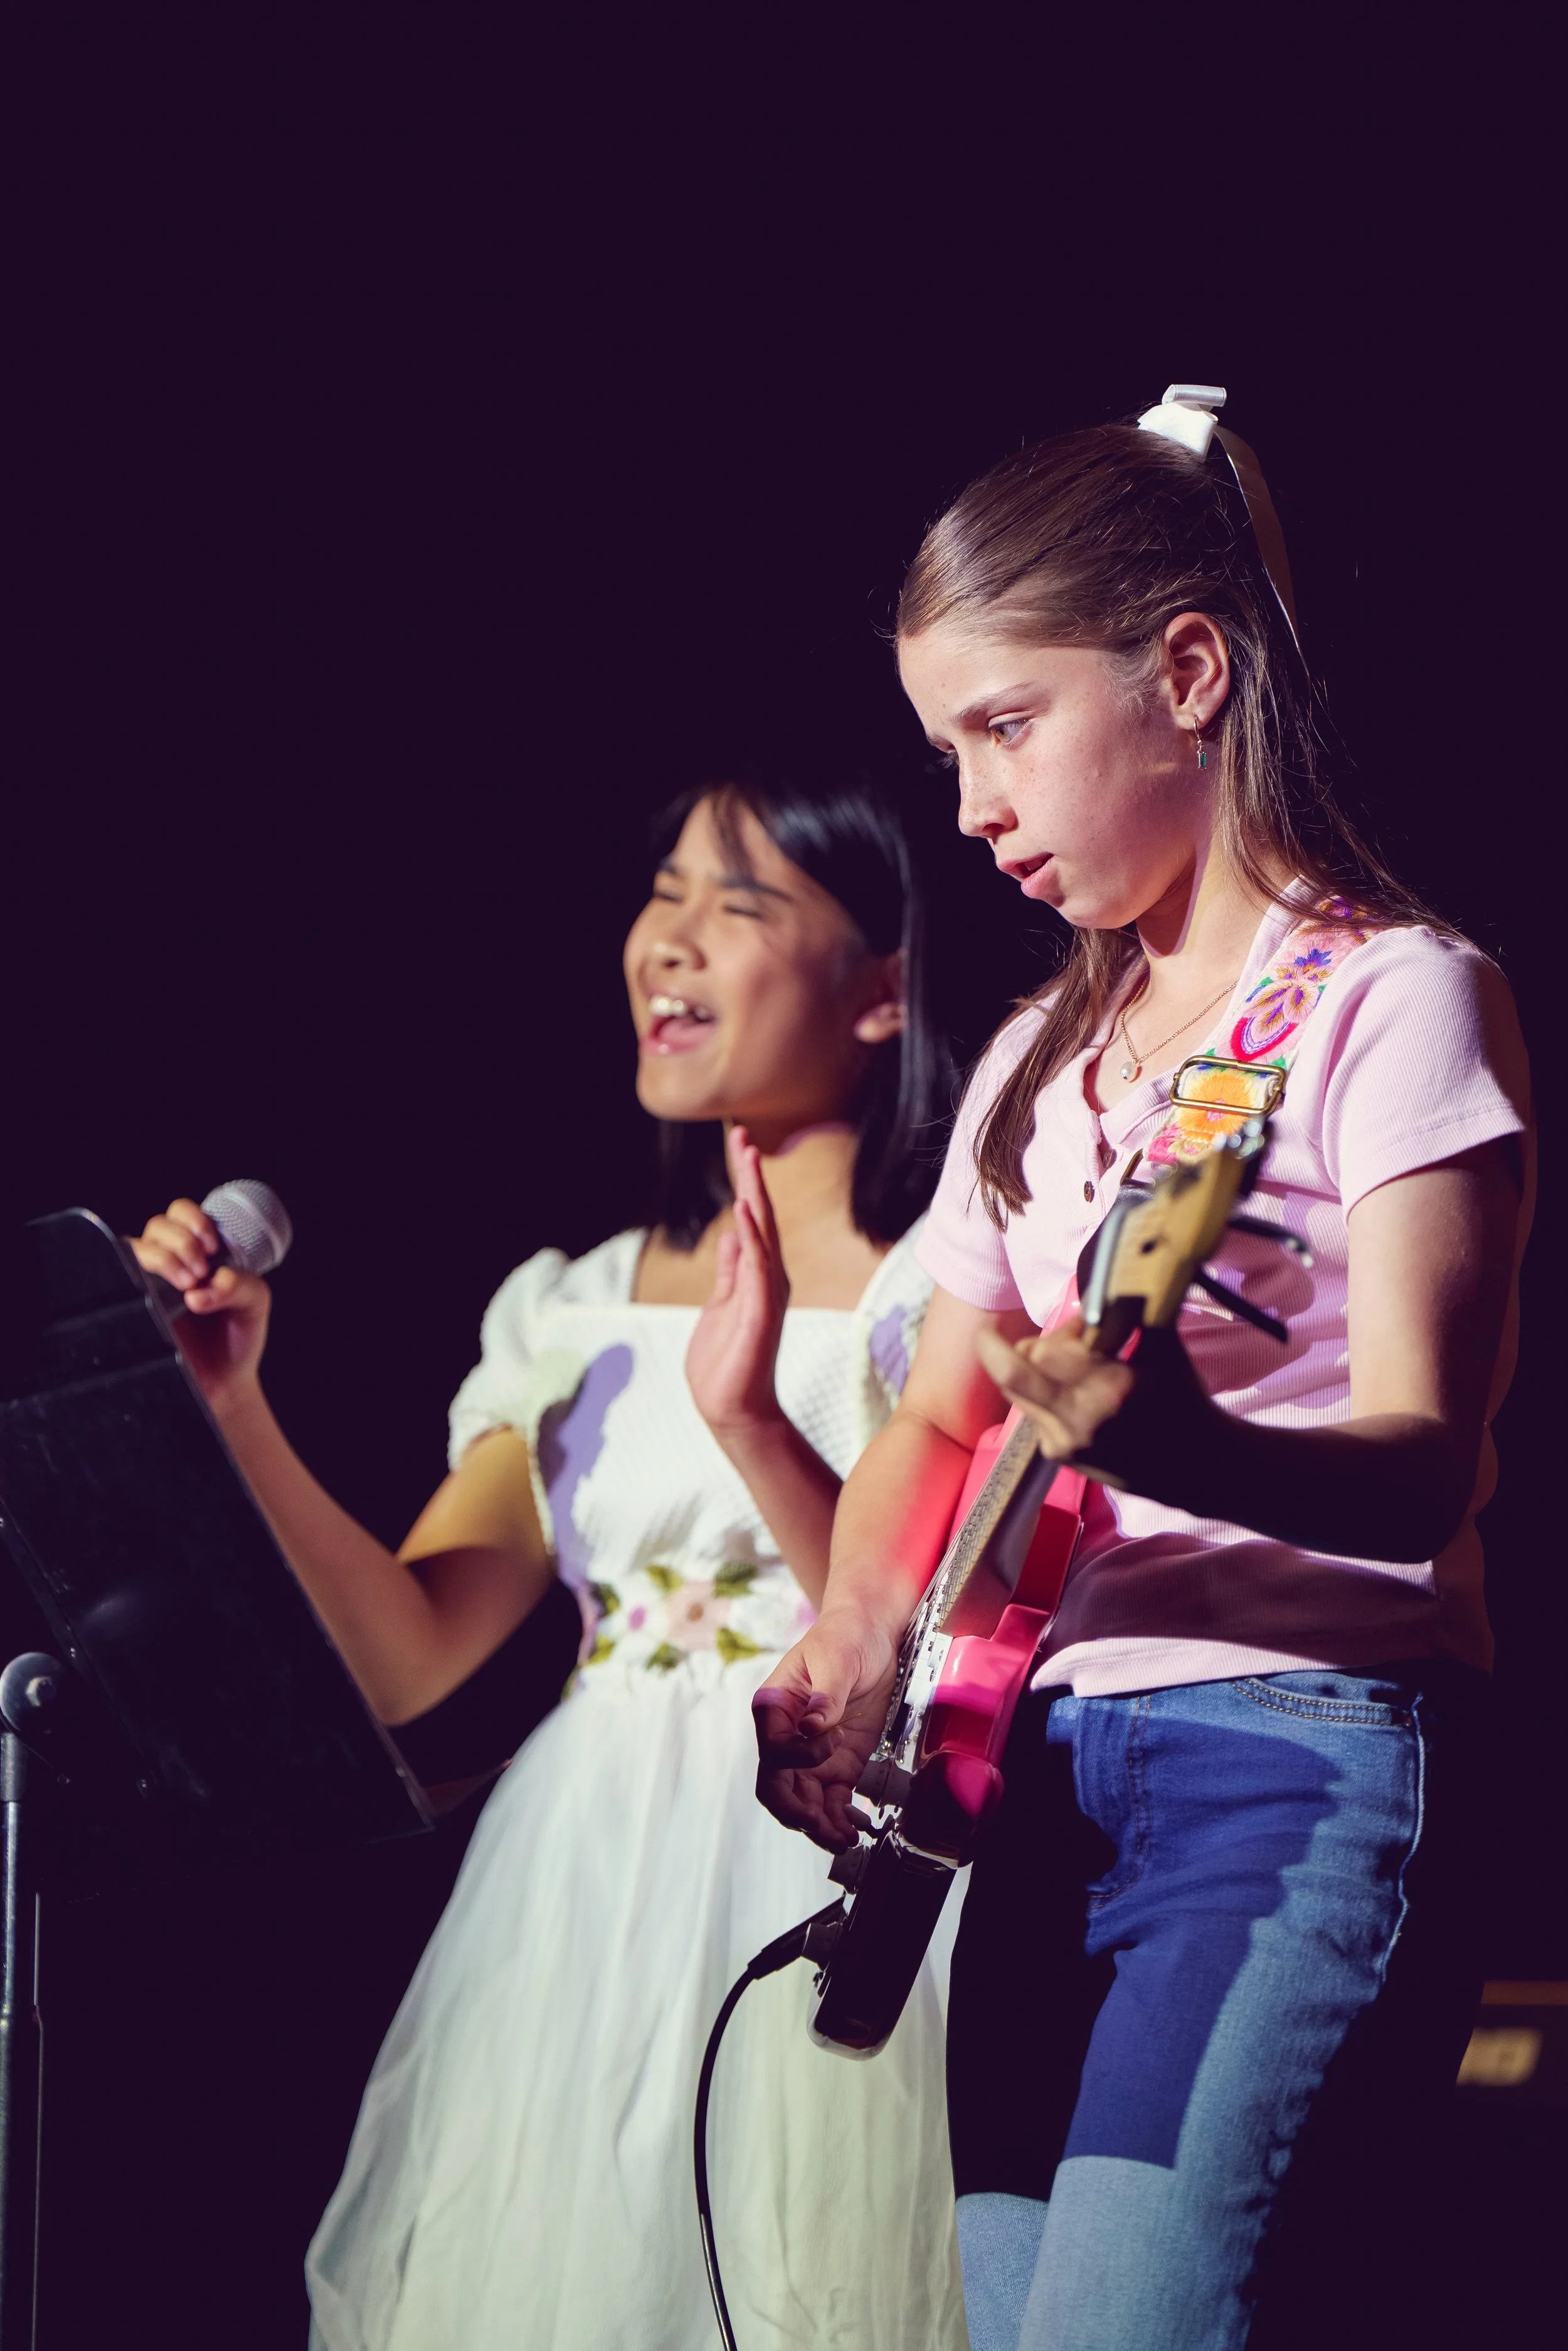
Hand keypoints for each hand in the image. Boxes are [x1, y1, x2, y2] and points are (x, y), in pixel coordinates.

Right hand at [130, 1198, 271, 1417]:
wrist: (224, 1383)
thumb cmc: (238, 1336)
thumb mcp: (254, 1303)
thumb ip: (239, 1284)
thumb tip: (200, 1289)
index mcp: (197, 1251)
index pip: (181, 1213)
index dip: (194, 1221)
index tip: (212, 1248)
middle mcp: (168, 1263)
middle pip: (157, 1225)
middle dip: (181, 1241)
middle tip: (200, 1273)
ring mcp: (146, 1285)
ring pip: (133, 1247)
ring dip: (161, 1257)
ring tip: (187, 1285)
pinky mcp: (131, 1310)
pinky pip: (113, 1280)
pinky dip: (128, 1275)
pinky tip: (151, 1294)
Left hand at [684, 1127, 789, 1436]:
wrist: (732, 1409)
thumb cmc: (725, 1362)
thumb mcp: (720, 1306)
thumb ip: (730, 1273)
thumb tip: (731, 1236)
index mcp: (756, 1275)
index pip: (751, 1219)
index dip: (744, 1181)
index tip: (738, 1143)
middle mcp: (768, 1279)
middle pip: (760, 1217)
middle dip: (750, 1176)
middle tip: (740, 1136)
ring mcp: (766, 1295)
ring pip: (762, 1235)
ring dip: (754, 1196)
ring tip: (746, 1159)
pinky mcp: (760, 1314)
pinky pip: (757, 1270)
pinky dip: (753, 1240)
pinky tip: (745, 1213)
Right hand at [754, 1607, 898, 1850]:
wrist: (871, 1634)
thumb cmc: (845, 1637)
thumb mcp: (836, 1658)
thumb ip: (826, 1695)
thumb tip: (812, 1726)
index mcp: (774, 1708)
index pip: (772, 1751)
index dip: (798, 1759)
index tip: (832, 1742)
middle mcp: (787, 1737)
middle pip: (779, 1788)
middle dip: (799, 1813)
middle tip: (823, 1828)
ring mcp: (812, 1754)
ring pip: (804, 1802)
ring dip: (821, 1826)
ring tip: (845, 1840)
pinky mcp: (839, 1763)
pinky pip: (832, 1799)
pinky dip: (841, 1818)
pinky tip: (856, 1828)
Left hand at [975, 1317, 1215, 1500]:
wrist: (1194, 1467)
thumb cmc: (1181, 1401)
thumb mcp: (1162, 1349)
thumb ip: (1130, 1312)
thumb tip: (1107, 1277)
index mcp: (1107, 1388)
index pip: (1044, 1349)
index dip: (1062, 1327)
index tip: (1087, 1322)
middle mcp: (1076, 1419)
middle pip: (1012, 1369)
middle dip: (1036, 1343)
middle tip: (1070, 1339)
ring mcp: (1062, 1442)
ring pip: (1016, 1389)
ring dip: (1035, 1366)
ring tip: (1073, 1363)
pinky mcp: (1057, 1455)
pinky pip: (1032, 1409)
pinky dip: (1046, 1390)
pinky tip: (1078, 1391)